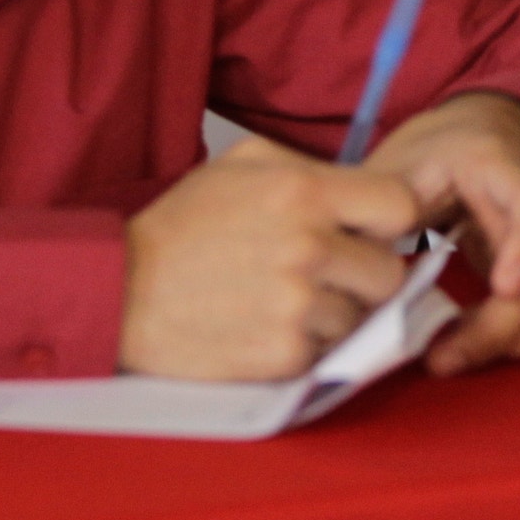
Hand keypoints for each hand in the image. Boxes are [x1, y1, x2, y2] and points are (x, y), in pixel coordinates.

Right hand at [120, 137, 423, 379]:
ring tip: (282, 301)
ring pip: (359, 318)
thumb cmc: (183, 223)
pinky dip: (305, 346)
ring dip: (332, 315)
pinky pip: (326, 354)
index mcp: (304, 191)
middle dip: (362, 275)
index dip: (388, 223)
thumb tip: (370, 194)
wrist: (119, 292)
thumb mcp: (243, 163)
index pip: (401, 208)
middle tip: (324, 274)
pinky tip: (267, 327)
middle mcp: (309, 247)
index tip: (368, 232)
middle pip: (388, 273)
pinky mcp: (282, 355)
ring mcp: (297, 306)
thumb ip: (313, 168)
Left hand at [366, 93, 519, 375]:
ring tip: (449, 357)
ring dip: (510, 344)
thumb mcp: (397, 166)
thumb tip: (349, 276)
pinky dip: (517, 344)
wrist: (482, 132)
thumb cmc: (434, 151)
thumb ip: (375, 215)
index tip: (506, 287)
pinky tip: (468, 346)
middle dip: (496, 329)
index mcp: (499, 169)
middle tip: (439, 359)